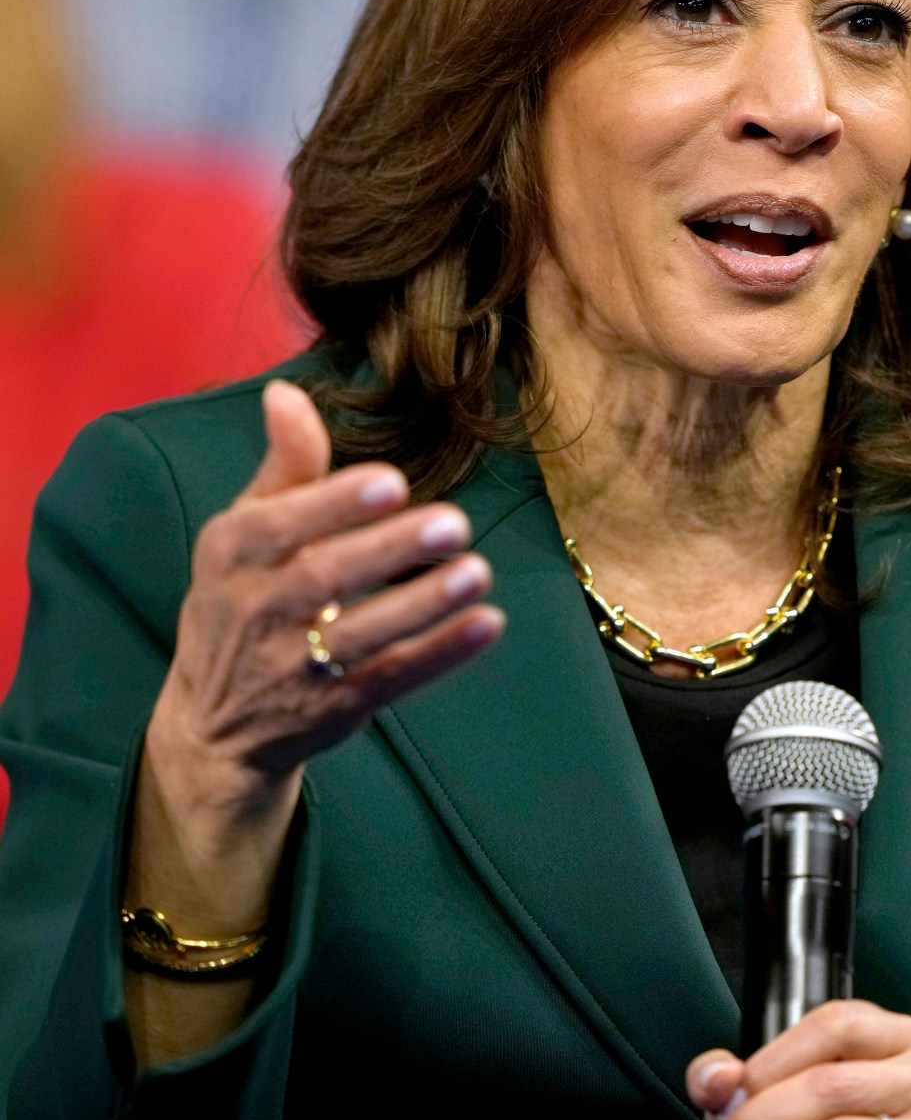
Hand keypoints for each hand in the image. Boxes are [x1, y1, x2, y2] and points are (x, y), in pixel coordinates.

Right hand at [144, 380, 502, 816]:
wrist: (213, 727)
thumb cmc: (242, 601)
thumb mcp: (245, 533)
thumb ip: (284, 467)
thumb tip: (286, 393)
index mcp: (230, 555)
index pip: (275, 525)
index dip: (332, 504)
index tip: (392, 481)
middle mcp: (253, 611)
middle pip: (324, 579)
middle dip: (389, 551)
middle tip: (454, 524)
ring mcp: (292, 668)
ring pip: (361, 635)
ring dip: (423, 605)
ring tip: (477, 571)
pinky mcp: (332, 710)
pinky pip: (391, 680)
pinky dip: (440, 655)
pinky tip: (488, 624)